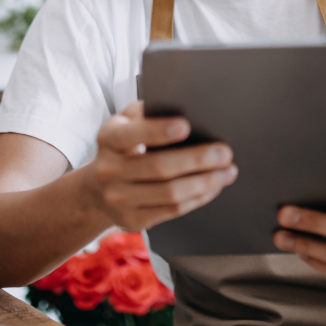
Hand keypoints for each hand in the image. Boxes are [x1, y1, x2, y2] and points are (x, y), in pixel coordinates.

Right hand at [81, 102, 237, 231]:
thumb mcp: (125, 124)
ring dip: (204, 182)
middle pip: (158, 167)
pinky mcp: (133, 220)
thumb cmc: (123, 147)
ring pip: (170, 193)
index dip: (158, 131)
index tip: (186, 126)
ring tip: (228, 171)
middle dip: (197, 160)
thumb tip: (185, 105)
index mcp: (108, 139)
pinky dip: (198, 198)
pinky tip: (214, 187)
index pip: (132, 134)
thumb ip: (146, 113)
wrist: (97, 189)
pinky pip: (173, 210)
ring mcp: (119, 199)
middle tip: (224, 152)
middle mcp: (109, 170)